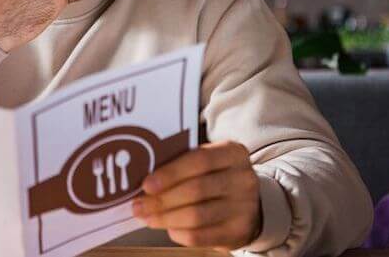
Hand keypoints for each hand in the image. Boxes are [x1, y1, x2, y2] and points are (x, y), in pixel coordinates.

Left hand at [132, 141, 261, 250]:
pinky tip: (168, 228)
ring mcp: (244, 207)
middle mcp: (243, 179)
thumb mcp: (208, 163)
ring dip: (165, 218)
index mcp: (233, 153)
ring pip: (197, 215)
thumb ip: (181, 164)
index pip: (200, 160)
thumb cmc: (216, 178)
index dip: (171, 173)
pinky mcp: (239, 232)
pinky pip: (201, 236)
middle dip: (162, 199)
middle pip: (196, 190)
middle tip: (139, 205)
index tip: (146, 184)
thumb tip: (145, 179)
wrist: (249, 205)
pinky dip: (179, 233)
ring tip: (147, 217)